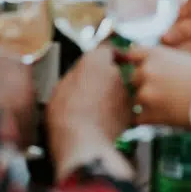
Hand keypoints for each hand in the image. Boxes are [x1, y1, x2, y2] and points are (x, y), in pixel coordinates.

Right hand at [48, 46, 132, 178]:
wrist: (83, 143)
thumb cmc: (67, 116)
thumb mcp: (59, 89)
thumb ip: (75, 75)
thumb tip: (78, 75)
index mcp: (95, 61)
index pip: (107, 48)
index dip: (105, 54)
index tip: (104, 57)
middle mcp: (114, 72)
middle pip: (114, 70)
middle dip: (106, 78)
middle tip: (91, 91)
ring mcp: (125, 92)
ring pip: (120, 89)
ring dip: (111, 96)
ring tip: (94, 111)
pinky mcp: (131, 111)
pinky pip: (124, 107)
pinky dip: (116, 112)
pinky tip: (101, 122)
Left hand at [128, 46, 190, 127]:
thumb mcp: (185, 59)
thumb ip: (163, 57)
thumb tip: (147, 61)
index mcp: (156, 54)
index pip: (132, 54)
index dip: (138, 62)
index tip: (144, 68)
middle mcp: (147, 71)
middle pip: (134, 78)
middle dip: (145, 84)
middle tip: (166, 91)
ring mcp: (146, 94)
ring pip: (136, 98)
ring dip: (148, 103)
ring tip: (170, 105)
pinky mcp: (149, 115)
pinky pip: (138, 118)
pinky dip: (149, 119)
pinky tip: (166, 117)